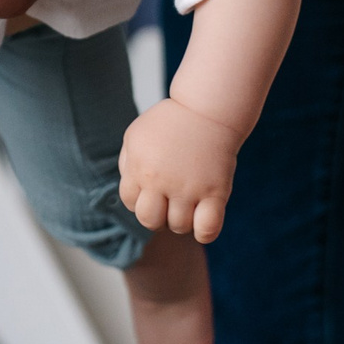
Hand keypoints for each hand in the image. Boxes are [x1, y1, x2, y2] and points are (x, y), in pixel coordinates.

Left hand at [119, 96, 245, 241]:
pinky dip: (204, 234)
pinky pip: (208, 229)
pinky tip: (203, 223)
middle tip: (167, 203)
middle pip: (150, 221)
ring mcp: (189, 188)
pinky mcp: (215, 192)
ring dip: (181, 220)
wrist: (207, 109)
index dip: (139, 199)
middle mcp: (162, 180)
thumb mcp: (136, 135)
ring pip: (179, 227)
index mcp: (139, 167)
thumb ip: (127, 164)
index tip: (153, 189)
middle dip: (156, 216)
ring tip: (187, 204)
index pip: (129, 203)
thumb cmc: (171, 122)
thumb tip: (130, 194)